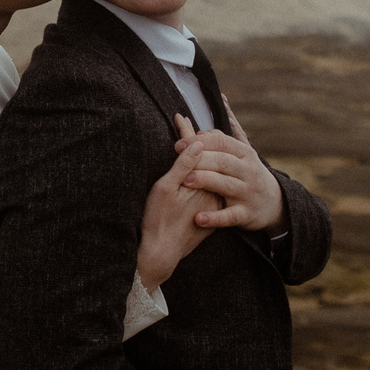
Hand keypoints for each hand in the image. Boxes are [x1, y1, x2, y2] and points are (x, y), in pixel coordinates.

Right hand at [137, 115, 221, 290]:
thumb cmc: (157, 220)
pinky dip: (204, 174)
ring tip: (196, 139)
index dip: (188, 132)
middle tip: (189, 122)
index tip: (181, 116)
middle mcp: (212, 191)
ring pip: (211, 173)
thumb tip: (195, 143)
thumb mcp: (165, 190)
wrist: (161, 253)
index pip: (199, 150)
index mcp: (203, 183)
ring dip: (203, 157)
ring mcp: (213, 203)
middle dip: (198, 140)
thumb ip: (183, 166)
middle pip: (208, 159)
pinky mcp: (211, 213)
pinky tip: (198, 167)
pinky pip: (210, 187)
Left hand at [179, 101, 284, 232]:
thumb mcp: (245, 151)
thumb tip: (222, 99)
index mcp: (244, 153)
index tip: (178, 144)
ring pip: (226, 185)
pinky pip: (230, 216)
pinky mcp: (247, 213)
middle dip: (200, 159)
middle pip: (223, 161)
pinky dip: (214, 217)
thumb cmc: (250, 172)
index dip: (199, 141)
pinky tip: (198, 218)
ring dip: (206, 181)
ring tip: (186, 182)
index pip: (221, 143)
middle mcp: (247, 170)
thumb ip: (230, 129)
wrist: (275, 203)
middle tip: (178, 160)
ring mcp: (248, 192)